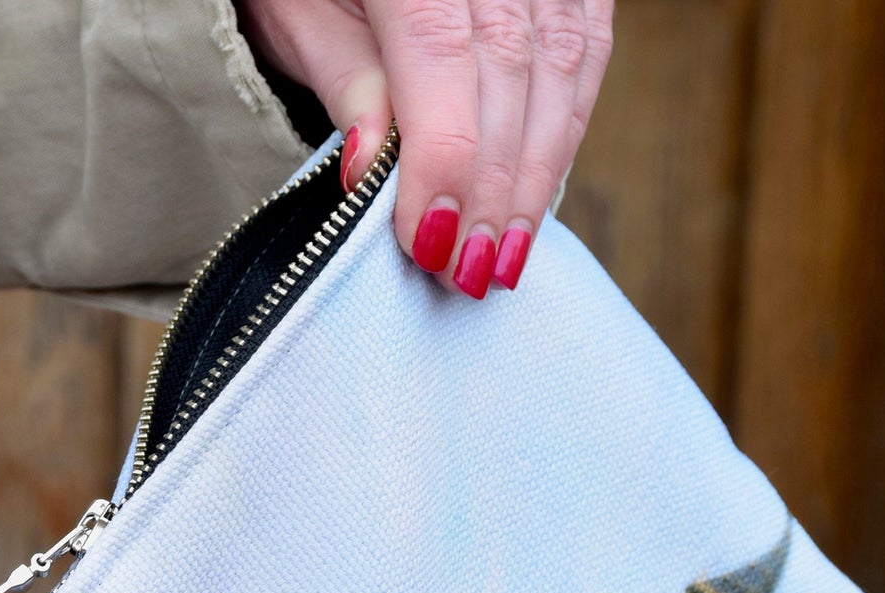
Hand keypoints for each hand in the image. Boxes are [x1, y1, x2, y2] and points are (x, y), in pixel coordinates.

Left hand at [238, 0, 612, 295]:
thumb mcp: (298, 13)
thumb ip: (345, 80)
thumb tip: (370, 173)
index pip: (442, 57)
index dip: (446, 160)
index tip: (433, 244)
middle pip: (511, 70)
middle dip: (493, 187)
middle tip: (470, 274)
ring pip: (561, 66)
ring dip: (537, 174)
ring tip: (507, 257)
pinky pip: (586, 49)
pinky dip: (566, 131)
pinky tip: (538, 194)